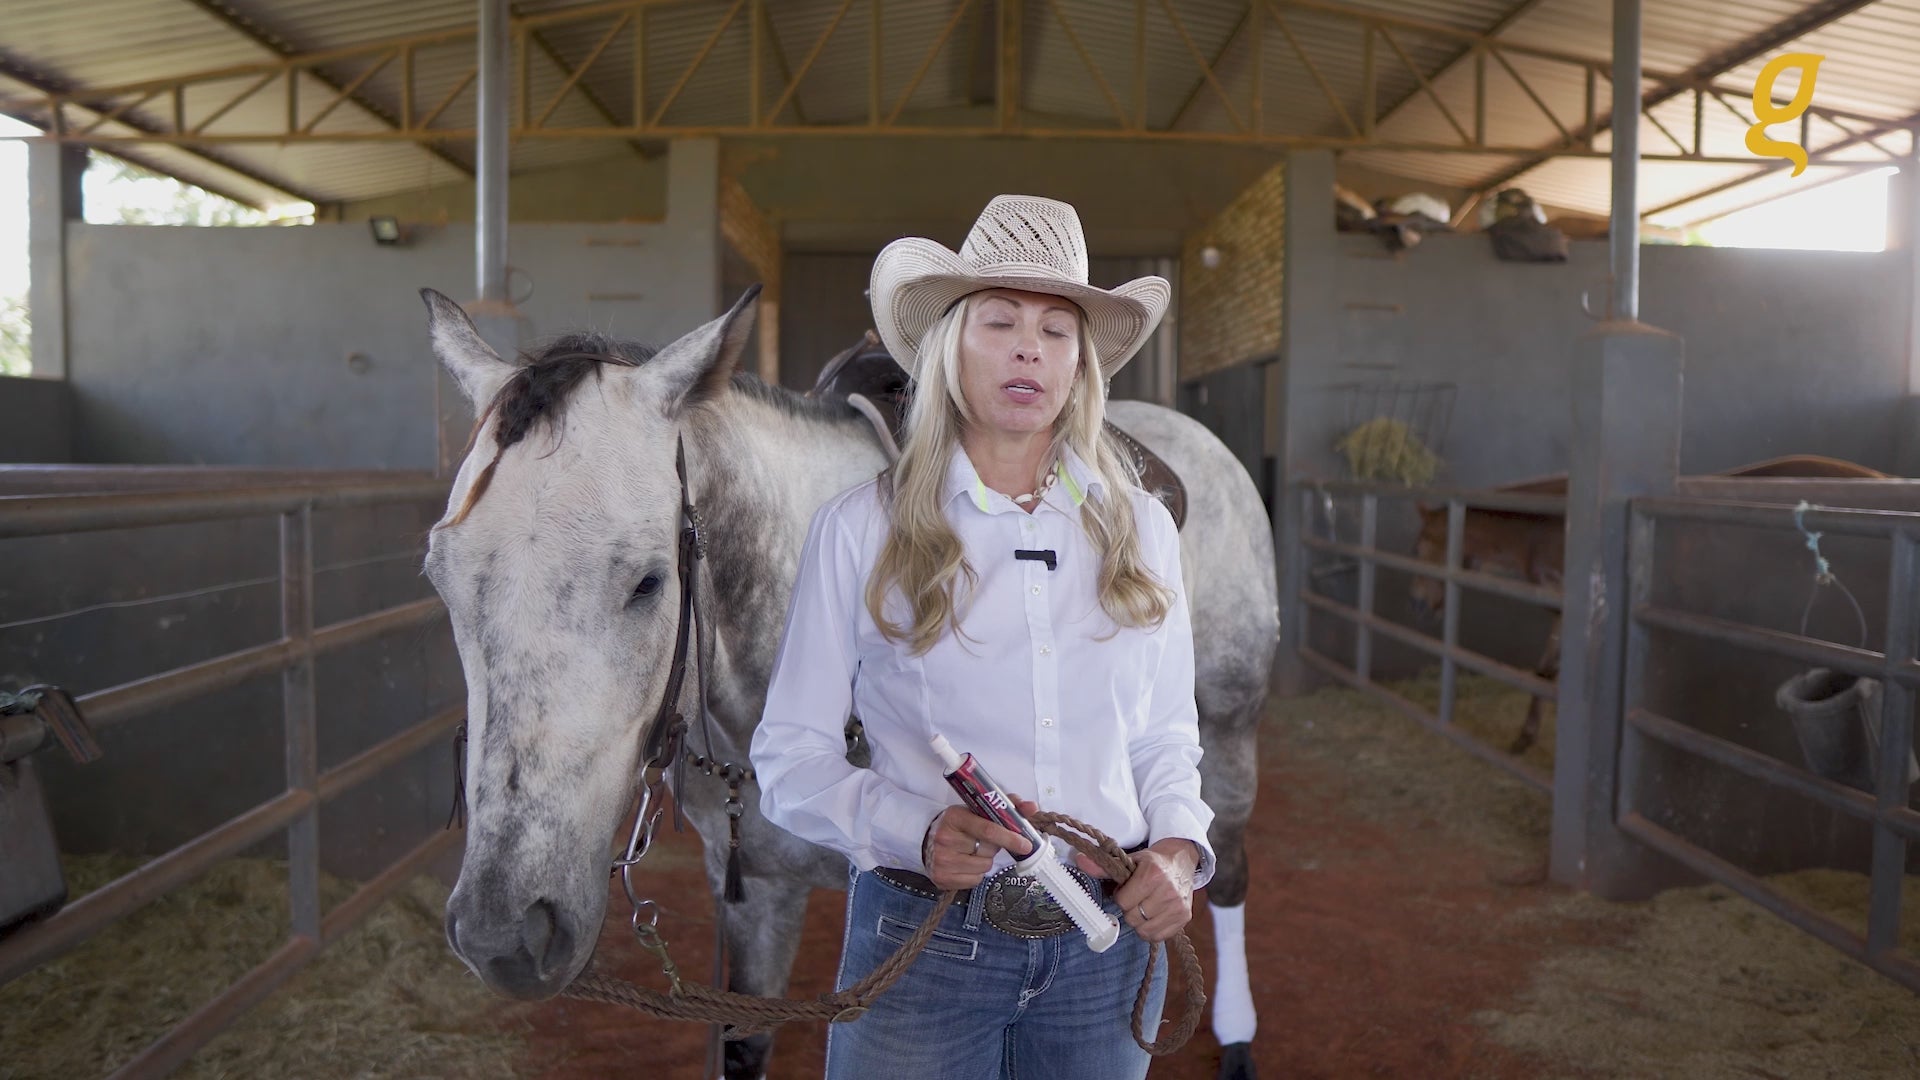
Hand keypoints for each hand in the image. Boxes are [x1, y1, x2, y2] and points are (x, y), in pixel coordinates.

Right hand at [920, 794, 1039, 890]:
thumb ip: (1005, 807)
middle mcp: (946, 839)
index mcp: (955, 817)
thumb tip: (1031, 807)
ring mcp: (943, 861)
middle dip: (995, 846)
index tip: (1026, 844)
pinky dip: (976, 873)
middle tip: (985, 841)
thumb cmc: (958, 824)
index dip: (1010, 837)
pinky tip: (966, 863)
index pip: (988, 829)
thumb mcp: (976, 810)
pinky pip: (975, 880)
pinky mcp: (942, 879)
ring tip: (973, 851)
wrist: (926, 841)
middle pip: (989, 850)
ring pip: (984, 866)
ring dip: (985, 860)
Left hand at [1082, 838, 1196, 943]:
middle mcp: (1167, 891)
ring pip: (1144, 930)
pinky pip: (1158, 937)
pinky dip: (1151, 930)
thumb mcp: (1129, 860)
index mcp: (1152, 874)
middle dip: (1130, 909)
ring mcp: (1178, 907)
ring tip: (1144, 907)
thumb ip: (1104, 866)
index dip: (1121, 897)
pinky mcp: (1185, 918)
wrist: (1181, 862)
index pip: (1124, 902)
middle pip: (1133, 917)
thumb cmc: (1152, 862)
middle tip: (1136, 899)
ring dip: (1140, 922)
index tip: (1126, 890)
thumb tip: (1079, 861)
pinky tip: (1153, 916)